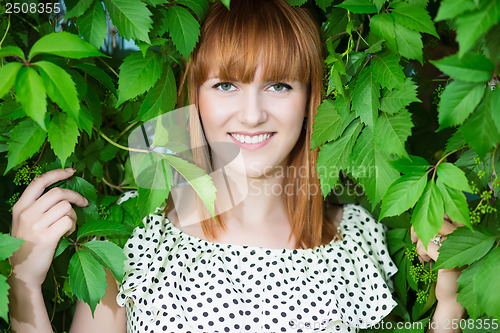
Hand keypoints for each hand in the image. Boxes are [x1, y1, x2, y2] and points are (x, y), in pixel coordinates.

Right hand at [10, 168, 88, 287]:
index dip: (57, 173)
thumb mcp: (24, 223)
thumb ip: (36, 207)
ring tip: (69, 225)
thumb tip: (61, 193)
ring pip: (66, 207)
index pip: (39, 182)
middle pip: (58, 192)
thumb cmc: (27, 247)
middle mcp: (27, 213)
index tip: (71, 171)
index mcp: (20, 207)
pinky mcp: (47, 237)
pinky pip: (69, 221)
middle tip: (83, 202)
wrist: (22, 273)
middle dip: (75, 195)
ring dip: (74, 215)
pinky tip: (67, 233)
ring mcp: (36, 225)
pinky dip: (73, 226)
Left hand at [410, 215, 463, 302]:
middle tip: (414, 240)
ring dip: (420, 246)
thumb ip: (433, 230)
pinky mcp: (450, 261)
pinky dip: (421, 254)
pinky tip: (426, 262)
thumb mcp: (437, 244)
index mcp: (462, 231)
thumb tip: (417, 221)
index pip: (445, 213)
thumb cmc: (442, 267)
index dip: (428, 216)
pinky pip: (427, 246)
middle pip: (436, 220)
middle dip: (419, 228)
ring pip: (429, 233)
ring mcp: (459, 249)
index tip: (418, 227)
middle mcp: (464, 237)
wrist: (450, 293)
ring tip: (425, 257)